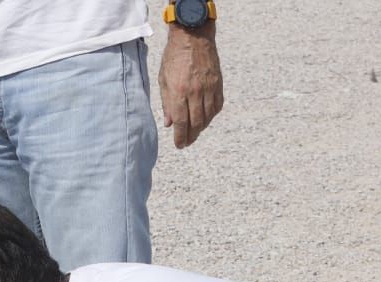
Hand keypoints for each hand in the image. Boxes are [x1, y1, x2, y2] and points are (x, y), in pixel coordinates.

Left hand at [159, 28, 223, 148]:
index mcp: (178, 91)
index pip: (180, 122)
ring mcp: (208, 88)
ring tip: (195, 132)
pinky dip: (212, 115)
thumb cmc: (174, 56)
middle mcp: (195, 92)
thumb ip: (166, 103)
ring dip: (202, 128)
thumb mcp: (163, 79)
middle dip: (191, 136)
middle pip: (196, 123)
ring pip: (208, 116)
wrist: (193, 36)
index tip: (179, 145)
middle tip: (187, 142)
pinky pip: (217, 105)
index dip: (180, 137)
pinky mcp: (218, 83)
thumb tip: (169, 123)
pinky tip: (206, 118)